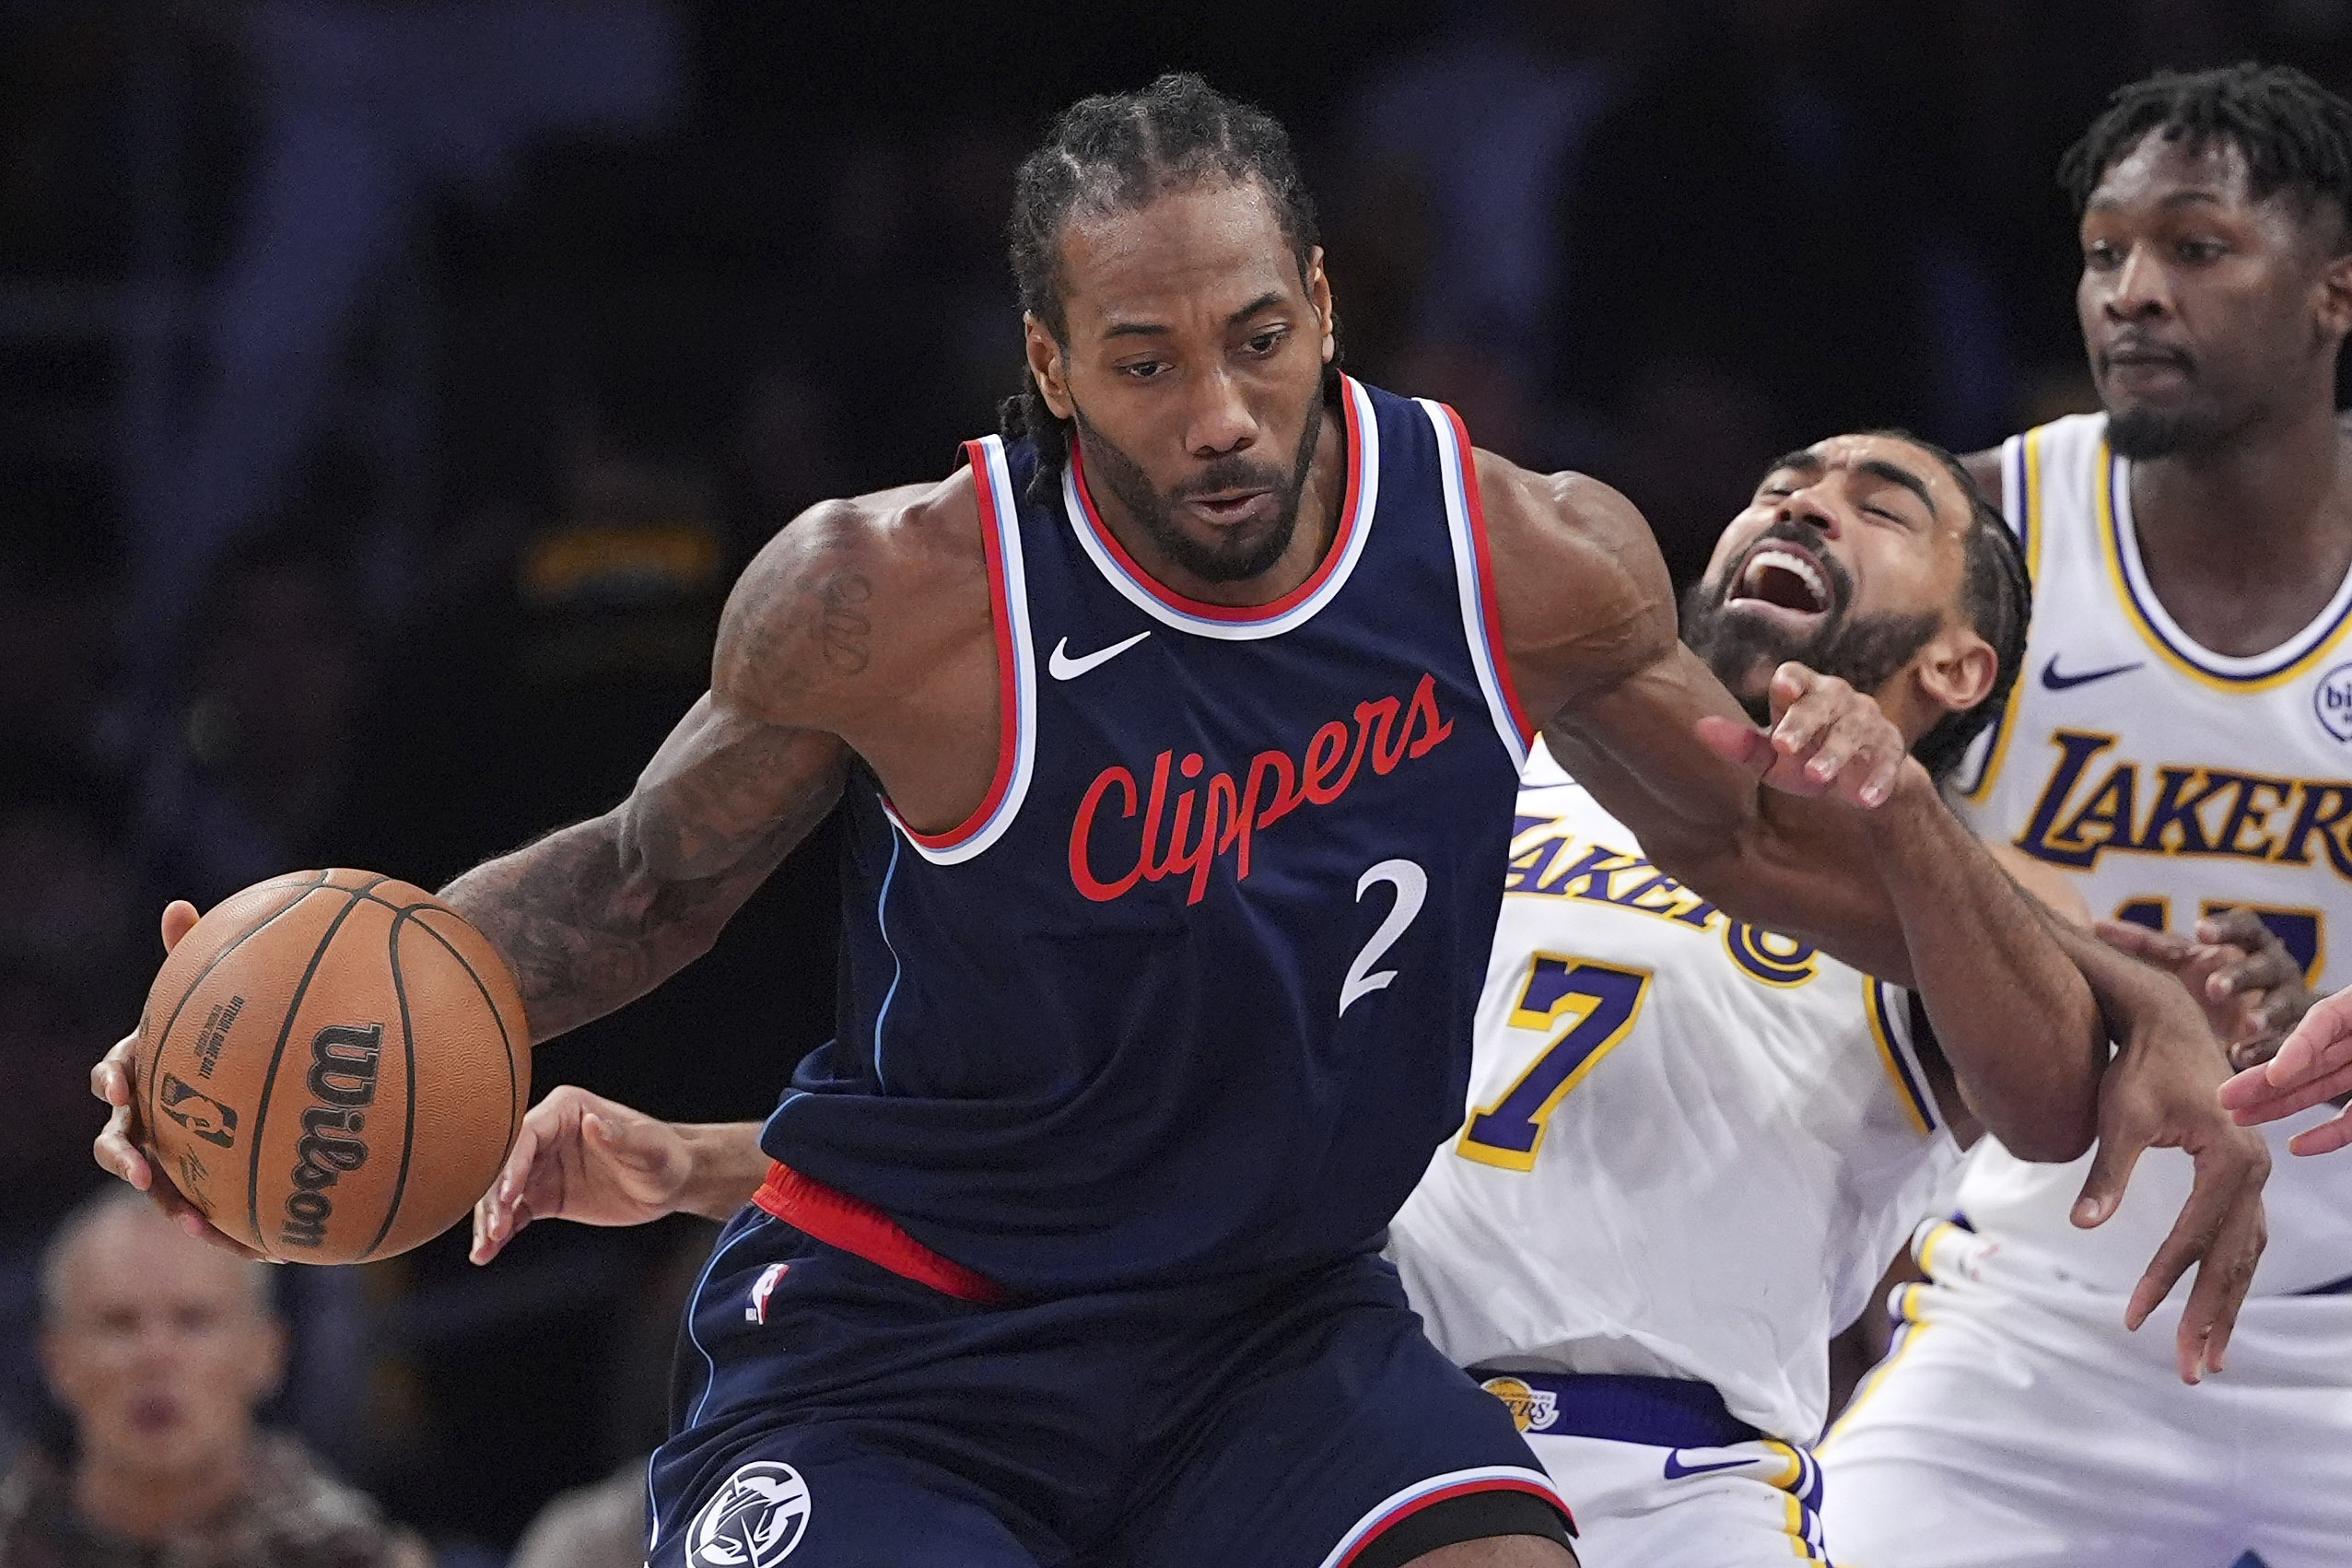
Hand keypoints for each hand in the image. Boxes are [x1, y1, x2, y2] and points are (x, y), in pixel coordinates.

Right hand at [90, 901, 265, 1260]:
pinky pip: (218, 1214)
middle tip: (142, 1169)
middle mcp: (152, 1120)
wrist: (274, 1077)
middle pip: (121, 1144)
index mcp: (149, 1072)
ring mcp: (179, 1158)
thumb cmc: (235, 1029)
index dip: (114, 1081)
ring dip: (174, 1207)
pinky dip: (231, 1232)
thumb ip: (197, 955)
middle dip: (125, 1158)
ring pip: (164, 1189)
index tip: (122, 1084)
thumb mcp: (220, 995)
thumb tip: (178, 905)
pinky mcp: (216, 1189)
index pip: (116, 1077)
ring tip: (196, 1223)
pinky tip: (264, 1249)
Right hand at [470, 1085, 693, 1263]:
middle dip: (493, 1195)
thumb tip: (592, 1124)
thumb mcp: (648, 1147)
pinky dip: (499, 1232)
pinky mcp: (544, 1195)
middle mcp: (546, 1134)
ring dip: (490, 1218)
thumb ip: (620, 1137)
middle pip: (504, 1163)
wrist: (672, 1182)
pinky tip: (487, 1252)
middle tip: (493, 1228)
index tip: (506, 1195)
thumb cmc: (664, 1155)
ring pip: (502, 1191)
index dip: (511, 1164)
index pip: (525, 1135)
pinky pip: (514, 1213)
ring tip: (485, 1247)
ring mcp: (541, 1166)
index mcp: (567, 1110)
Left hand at [1694, 662, 1905, 807]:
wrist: (1859, 779)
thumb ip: (1740, 744)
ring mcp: (1870, 723)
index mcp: (1807, 692)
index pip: (1798, 677)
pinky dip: (1878, 780)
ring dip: (1835, 754)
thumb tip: (1699, 728)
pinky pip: (1888, 762)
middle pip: (1825, 702)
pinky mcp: (1893, 750)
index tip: (1780, 690)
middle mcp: (1841, 701)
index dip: (1791, 680)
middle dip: (1805, 723)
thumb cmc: (1804, 757)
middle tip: (1783, 745)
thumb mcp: (1771, 757)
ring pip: (1855, 732)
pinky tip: (1866, 801)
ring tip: (1816, 777)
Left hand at [2071, 966, 2269, 1381]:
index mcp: (2230, 1159)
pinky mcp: (2245, 1177)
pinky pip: (2243, 1239)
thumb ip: (2106, 1174)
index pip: (2194, 1237)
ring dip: (2226, 1308)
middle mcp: (2255, 1171)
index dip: (2163, 1281)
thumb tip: (2081, 1225)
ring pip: (2244, 1256)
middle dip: (2207, 1318)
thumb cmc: (2138, 1069)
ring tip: (2207, 1359)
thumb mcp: (2119, 1119)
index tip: (2134, 1319)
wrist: (2166, 1026)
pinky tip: (2216, 1310)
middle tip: (2186, 1370)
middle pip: (2231, 1259)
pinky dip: (2230, 1277)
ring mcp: (2256, 1176)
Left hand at [2097, 909, 2315, 1069]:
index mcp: (2246, 944)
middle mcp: (2271, 966)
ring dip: (2263, 1013)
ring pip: (2281, 1002)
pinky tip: (2242, 1057)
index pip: (2242, 926)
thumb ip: (2146, 946)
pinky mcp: (2293, 1033)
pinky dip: (2267, 1049)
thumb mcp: (2183, 961)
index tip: (2200, 931)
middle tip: (2213, 990)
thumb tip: (2093, 924)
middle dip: (2238, 975)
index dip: (2224, 928)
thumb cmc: (2206, 979)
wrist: (2256, 1018)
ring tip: (2245, 1026)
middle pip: (2262, 964)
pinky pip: (2285, 1042)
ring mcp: (2287, 999)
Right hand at [2219, 983, 2351, 1155]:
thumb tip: (2301, 1055)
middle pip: (2306, 1060)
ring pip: (2317, 1089)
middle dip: (2264, 1080)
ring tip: (2238, 1117)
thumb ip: (2339, 1024)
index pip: (2323, 1021)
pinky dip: (2325, 1135)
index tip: (2276, 1073)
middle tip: (2225, 1097)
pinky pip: (2350, 1120)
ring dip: (2278, 1106)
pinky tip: (2298, 1145)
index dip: (2297, 1047)